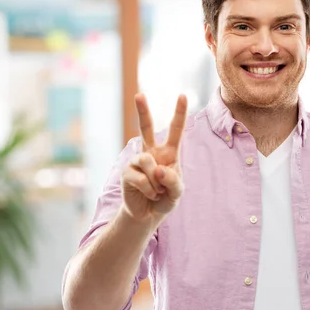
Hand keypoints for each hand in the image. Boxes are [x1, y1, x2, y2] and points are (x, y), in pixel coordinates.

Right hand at [121, 93, 187, 223]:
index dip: (179, 113)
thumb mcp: (177, 192)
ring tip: (157, 191)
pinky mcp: (127, 172)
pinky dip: (150, 190)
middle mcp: (151, 152)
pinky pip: (142, 178)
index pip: (175, 130)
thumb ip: (174, 181)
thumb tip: (158, 169)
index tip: (183, 95)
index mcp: (169, 152)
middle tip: (139, 95)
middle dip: (142, 111)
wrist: (148, 214)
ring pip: (149, 162)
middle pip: (146, 127)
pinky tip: (149, 194)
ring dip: (157, 182)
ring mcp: (137, 161)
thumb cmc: (165, 198)